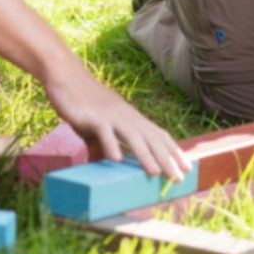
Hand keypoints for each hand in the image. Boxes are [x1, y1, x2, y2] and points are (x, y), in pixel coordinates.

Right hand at [43, 64, 191, 181]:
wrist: (66, 75)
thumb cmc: (83, 101)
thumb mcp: (103, 121)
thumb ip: (112, 138)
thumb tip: (116, 159)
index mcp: (131, 116)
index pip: (158, 134)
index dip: (174, 151)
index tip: (187, 167)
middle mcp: (125, 115)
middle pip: (151, 138)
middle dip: (167, 158)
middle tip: (179, 178)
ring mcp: (110, 115)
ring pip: (132, 136)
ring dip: (145, 155)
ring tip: (155, 173)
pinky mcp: (92, 116)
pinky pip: (104, 132)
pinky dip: (111, 145)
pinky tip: (117, 160)